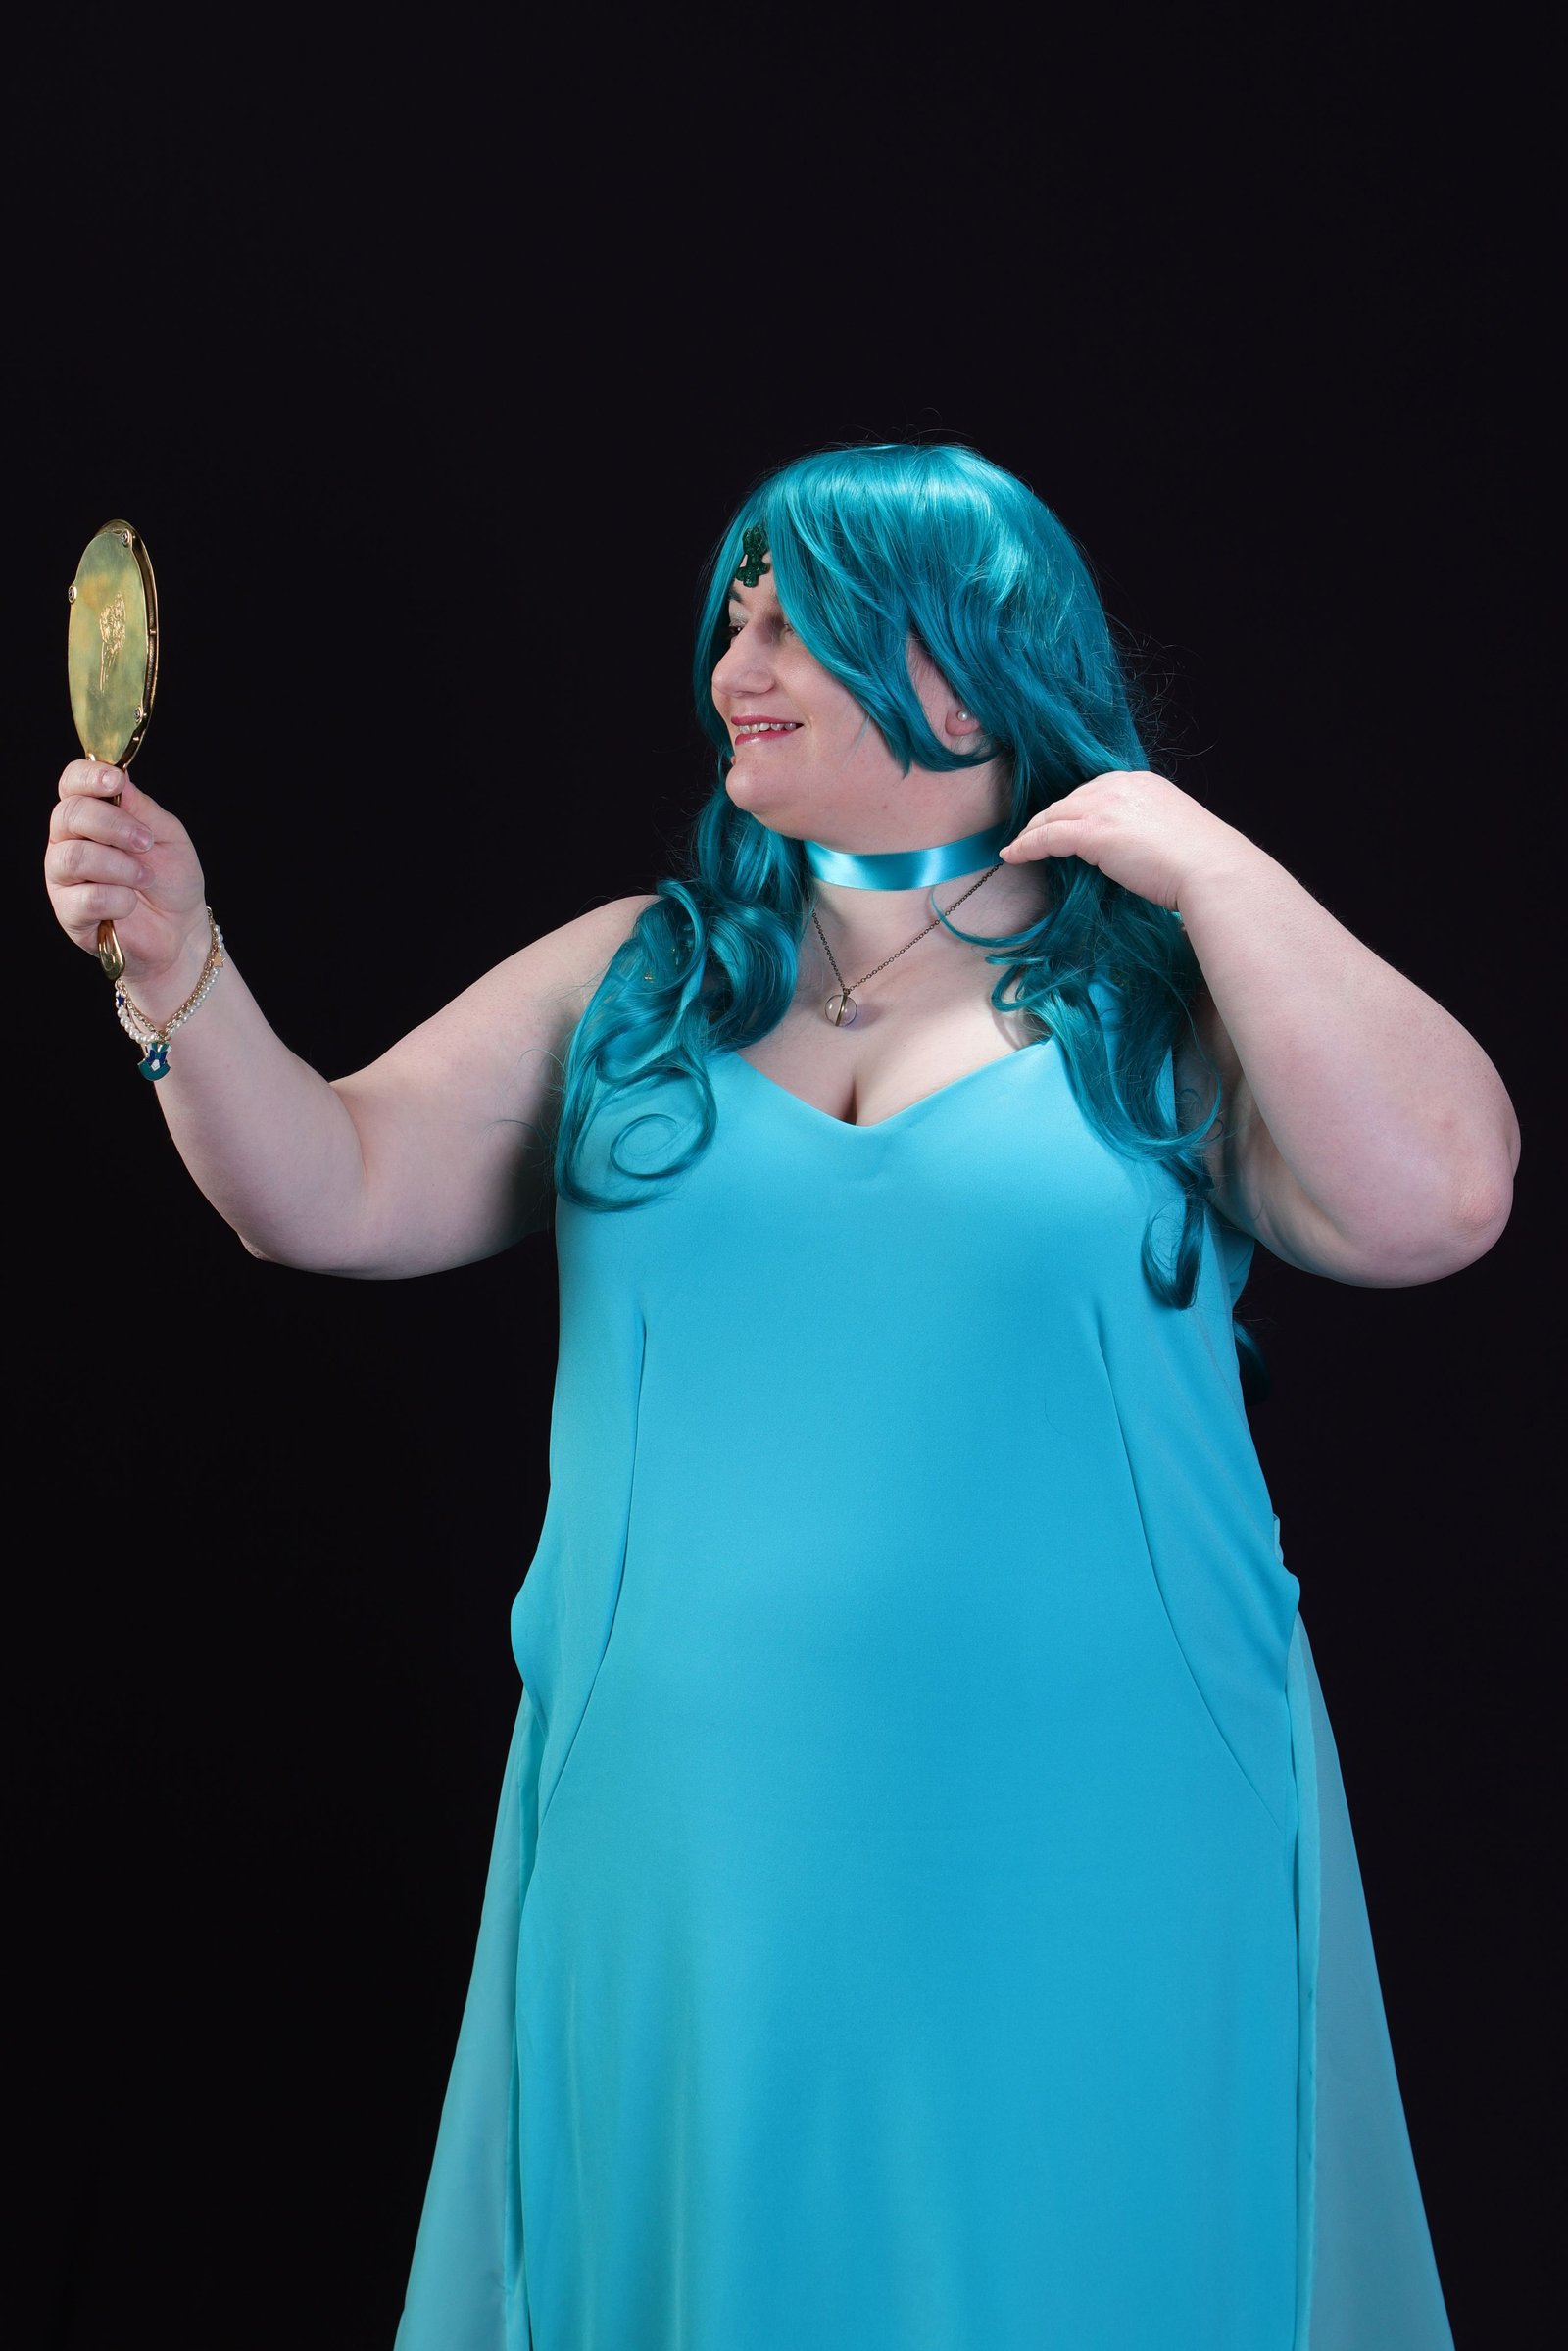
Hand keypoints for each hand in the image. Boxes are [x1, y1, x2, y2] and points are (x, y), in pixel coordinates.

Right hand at [44, 761, 208, 989]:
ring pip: (75, 858)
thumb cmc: (171, 879)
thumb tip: (120, 776)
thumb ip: (141, 808)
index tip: (115, 781)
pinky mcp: (69, 912)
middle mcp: (69, 842)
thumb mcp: (167, 835)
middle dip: (113, 825)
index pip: (72, 784)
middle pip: (69, 815)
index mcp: (90, 816)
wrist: (181, 930)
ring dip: (120, 866)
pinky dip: (119, 899)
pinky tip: (131, 903)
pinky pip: (87, 898)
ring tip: (145, 878)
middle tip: (145, 843)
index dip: (88, 777)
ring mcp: (64, 878)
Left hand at [999, 769, 1247, 912]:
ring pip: (1053, 816)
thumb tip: (1133, 849)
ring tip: (1018, 847)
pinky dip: (1026, 846)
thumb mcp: (1173, 832)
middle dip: (1048, 818)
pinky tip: (1013, 855)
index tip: (1061, 824)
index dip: (1073, 809)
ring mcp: (1105, 807)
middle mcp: (1120, 786)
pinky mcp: (1093, 832)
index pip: (1094, 792)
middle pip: (1070, 800)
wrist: (1211, 868)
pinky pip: (1047, 837)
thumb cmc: (1201, 862)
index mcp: (1142, 782)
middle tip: (1031, 836)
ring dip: (1031, 832)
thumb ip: (1148, 830)